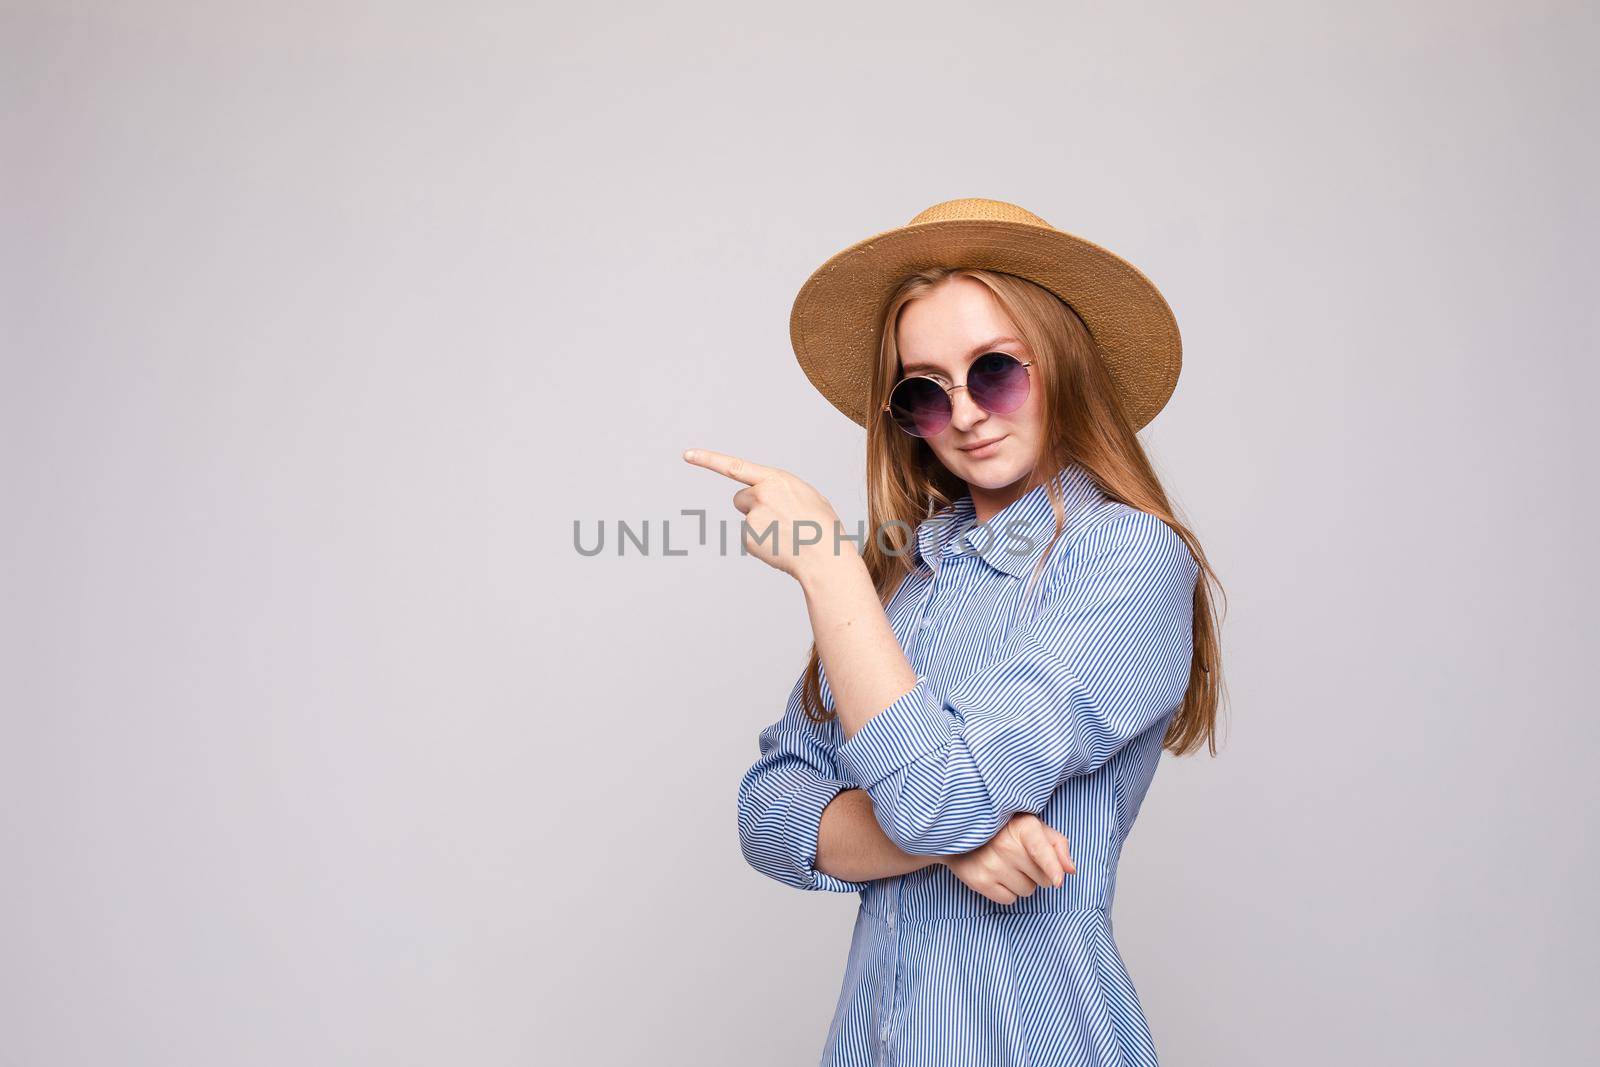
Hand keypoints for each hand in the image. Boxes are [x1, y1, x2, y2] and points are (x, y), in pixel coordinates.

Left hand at [682, 448, 852, 581]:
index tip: (687, 454)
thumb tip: (767, 495)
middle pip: (741, 498)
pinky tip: (781, 546)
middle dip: (754, 506)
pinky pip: (751, 538)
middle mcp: (760, 495)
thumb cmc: (821, 525)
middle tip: (779, 519)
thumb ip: (782, 489)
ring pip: (748, 519)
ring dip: (761, 525)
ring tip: (786, 533)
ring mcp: (752, 518)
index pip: (735, 466)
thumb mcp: (806, 494)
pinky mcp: (748, 538)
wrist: (824, 555)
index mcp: (776, 479)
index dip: (709, 459)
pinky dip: (763, 542)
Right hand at [938, 813, 1076, 904]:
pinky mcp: (979, 880)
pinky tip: (997, 875)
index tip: (1058, 882)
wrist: (962, 832)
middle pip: (1042, 879)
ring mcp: (991, 864)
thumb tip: (1071, 870)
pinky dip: (1006, 891)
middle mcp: (1006, 845)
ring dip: (1022, 883)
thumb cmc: (1007, 830)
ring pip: (1027, 891)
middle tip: (1021, 859)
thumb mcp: (1034, 828)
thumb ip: (1058, 845)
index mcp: (1023, 827)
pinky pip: (1009, 900)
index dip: (1052, 867)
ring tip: (1007, 865)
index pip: (1041, 850)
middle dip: (1038, 873)